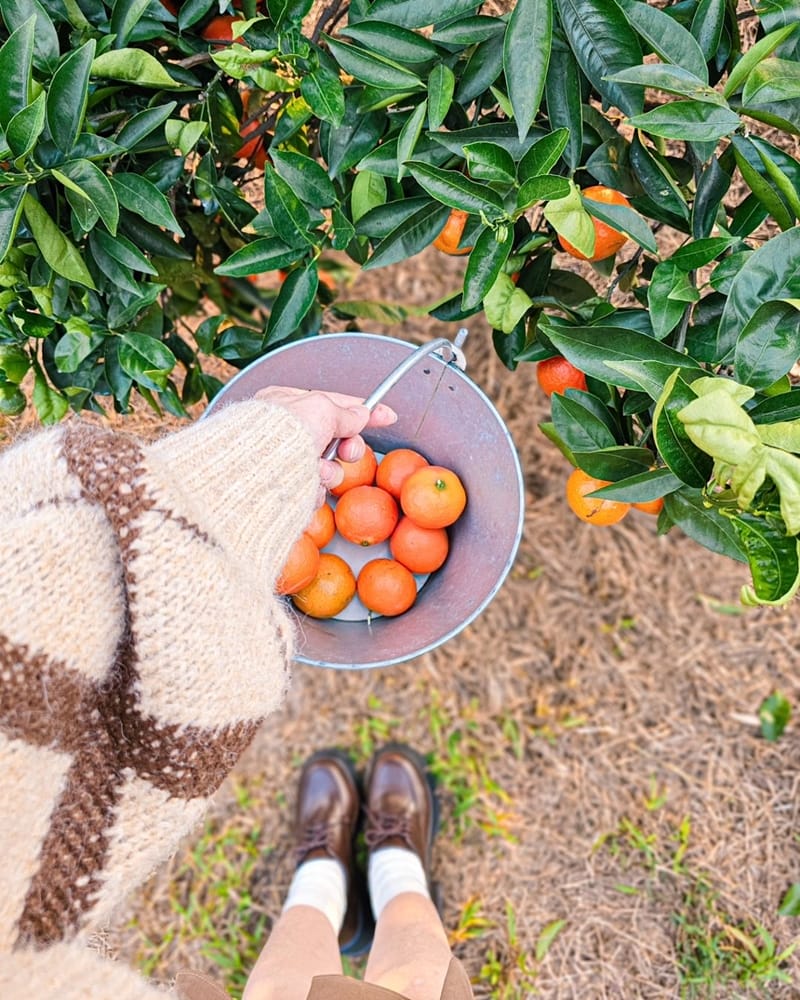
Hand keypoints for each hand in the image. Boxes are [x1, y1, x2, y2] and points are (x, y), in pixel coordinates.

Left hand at [255, 386, 396, 498]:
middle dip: (347, 449)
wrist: (255, 471)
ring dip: (329, 472)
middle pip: (335, 440)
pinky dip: (314, 490)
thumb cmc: (280, 432)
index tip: (388, 416)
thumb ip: (345, 412)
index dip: (364, 411)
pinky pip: (314, 490)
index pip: (333, 404)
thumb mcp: (321, 409)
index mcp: (285, 404)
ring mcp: (283, 462)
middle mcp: (283, 432)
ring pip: (327, 469)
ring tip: (315, 471)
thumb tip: (360, 414)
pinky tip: (303, 487)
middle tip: (347, 452)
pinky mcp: (283, 489)